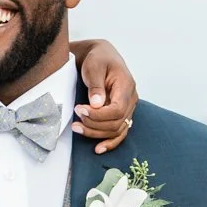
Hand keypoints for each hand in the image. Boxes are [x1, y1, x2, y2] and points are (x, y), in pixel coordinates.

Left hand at [71, 39, 138, 154]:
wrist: (100, 57)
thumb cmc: (98, 59)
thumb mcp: (94, 67)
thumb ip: (96, 85)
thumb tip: (97, 104)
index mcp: (126, 86)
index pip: (117, 110)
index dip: (98, 115)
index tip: (79, 110)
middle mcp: (131, 99)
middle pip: (116, 123)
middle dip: (94, 125)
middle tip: (75, 121)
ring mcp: (128, 108)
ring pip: (116, 130)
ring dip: (96, 134)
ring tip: (77, 128)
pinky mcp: (122, 114)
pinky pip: (119, 133)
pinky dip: (110, 142)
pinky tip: (98, 149)